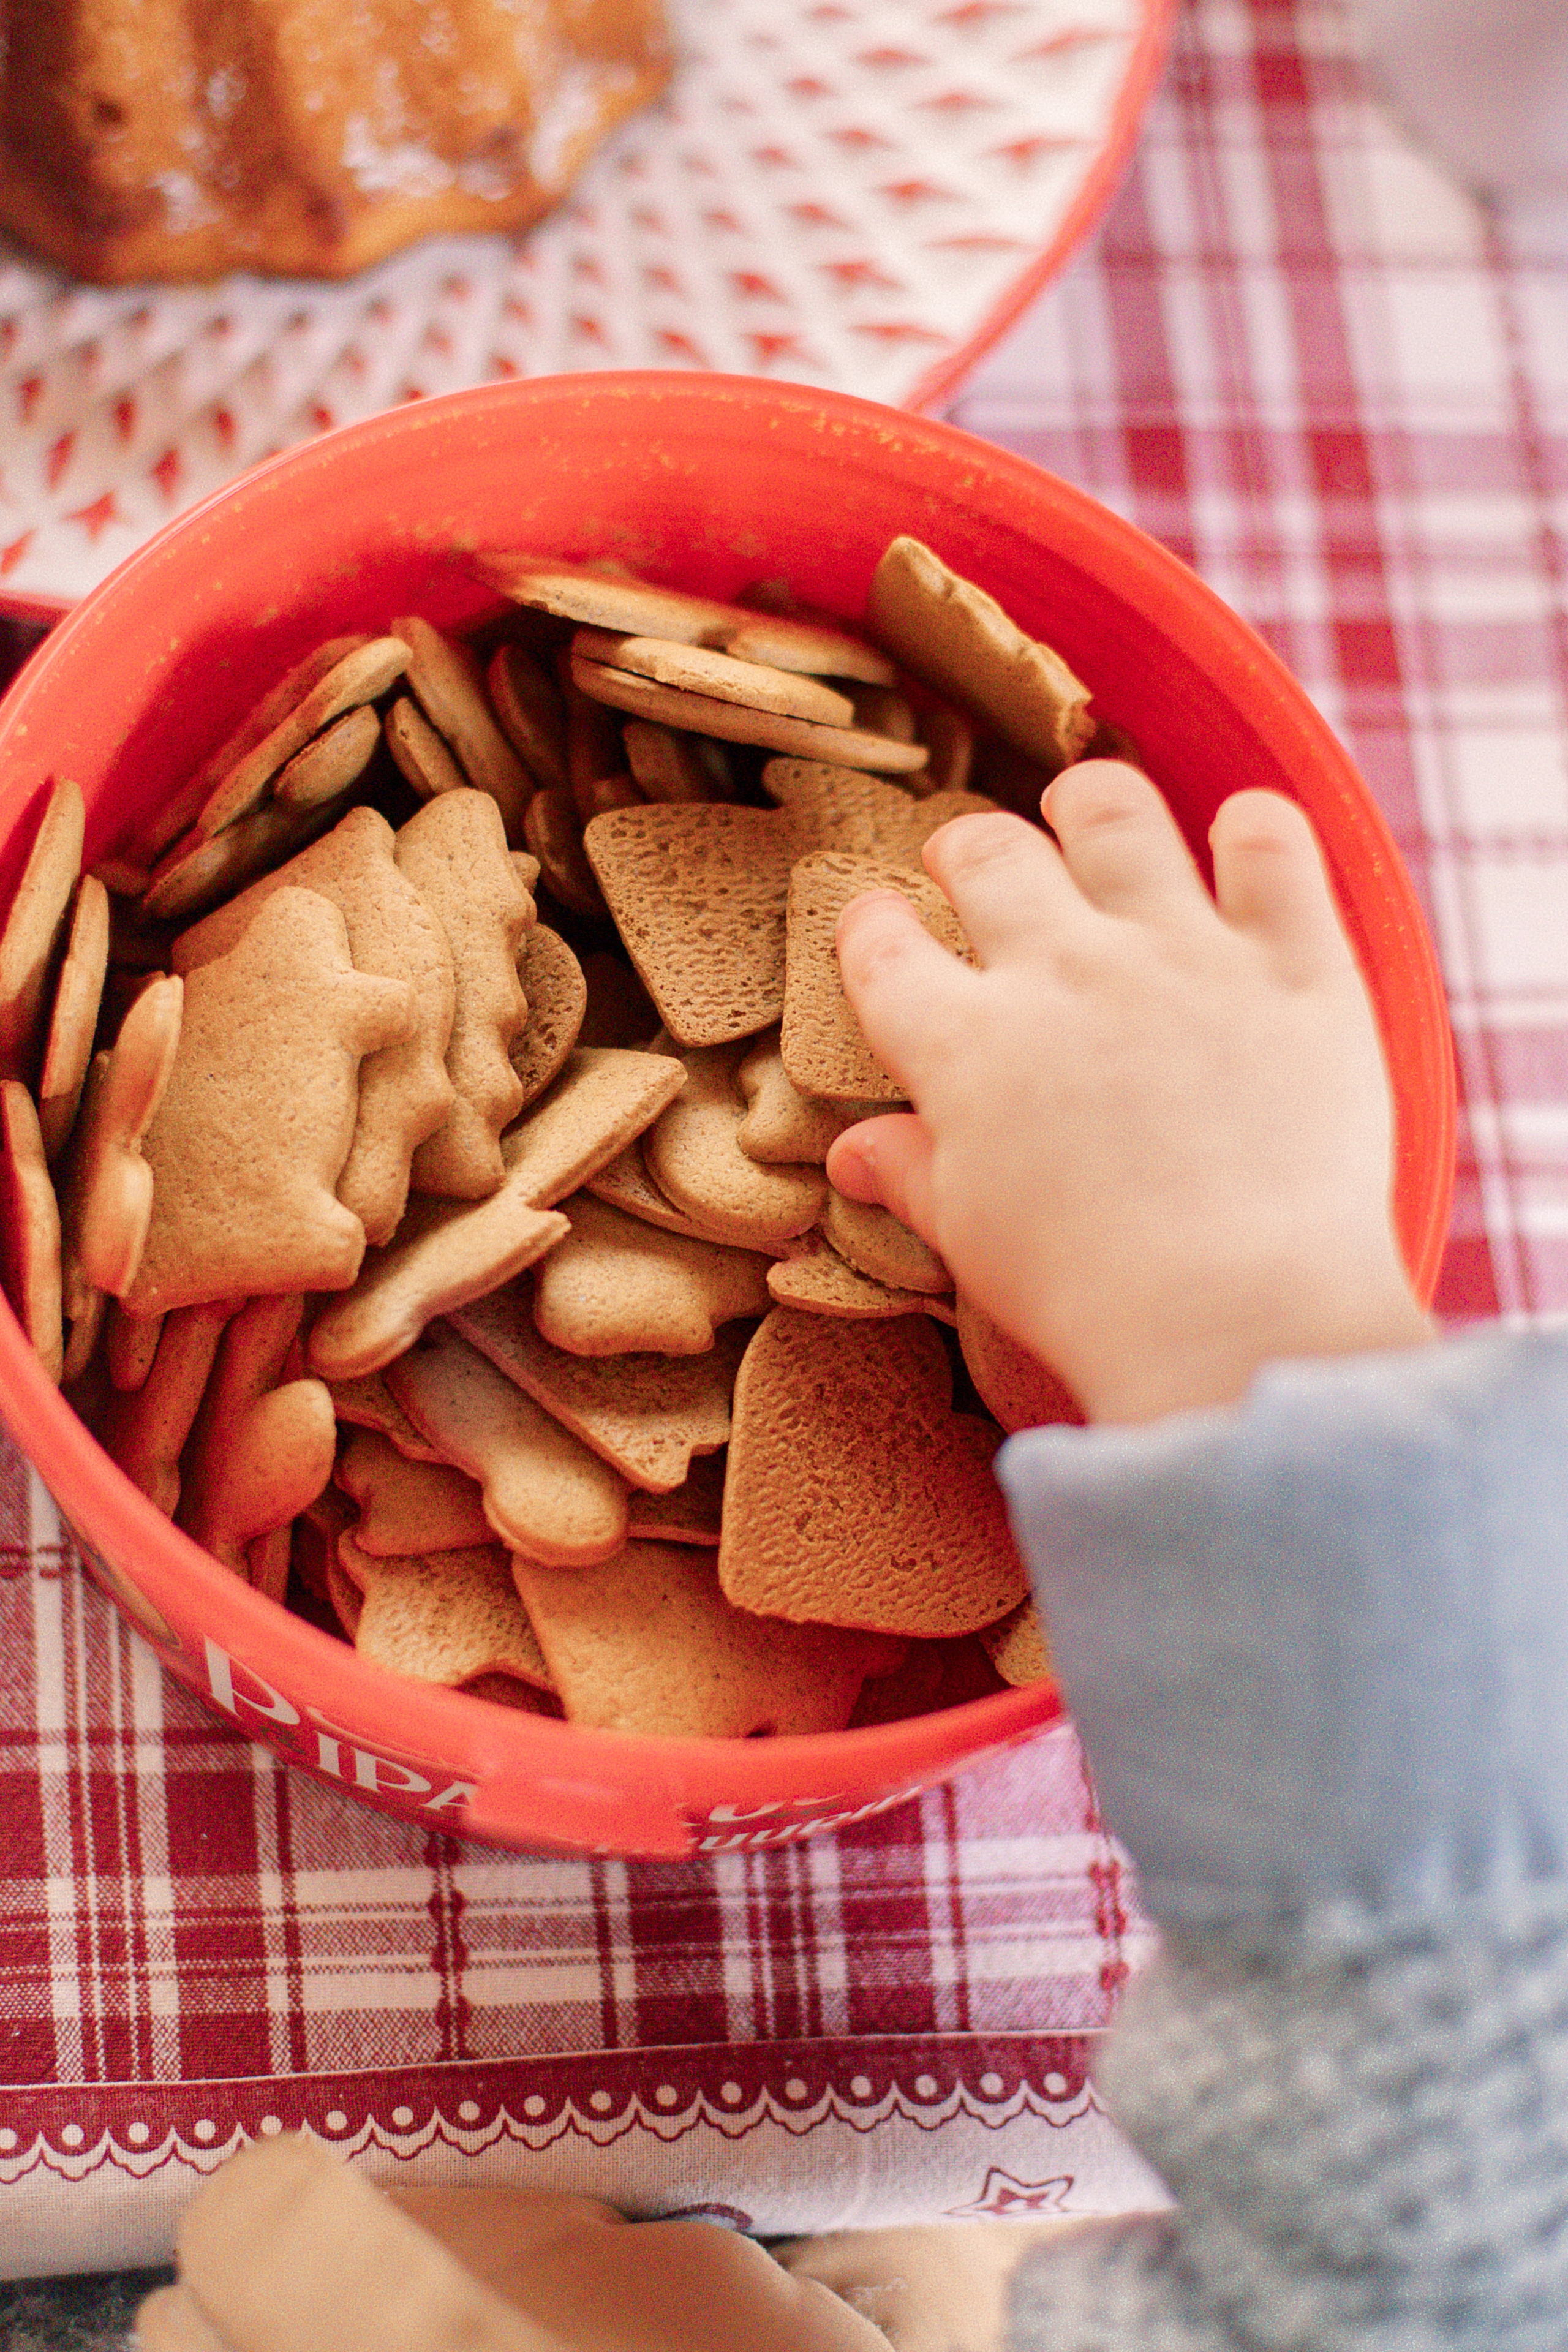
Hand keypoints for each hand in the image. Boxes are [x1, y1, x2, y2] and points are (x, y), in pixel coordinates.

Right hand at [825, 762, 1432, 1422]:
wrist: (1236, 1316)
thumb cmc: (1088, 1294)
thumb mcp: (973, 1241)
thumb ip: (915, 1177)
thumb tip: (853, 1153)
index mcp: (966, 1046)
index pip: (884, 949)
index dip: (871, 926)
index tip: (877, 926)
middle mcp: (1064, 972)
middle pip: (992, 857)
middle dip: (968, 849)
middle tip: (970, 863)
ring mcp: (1182, 954)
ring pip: (1117, 815)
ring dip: (1091, 803)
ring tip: (1086, 810)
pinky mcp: (1294, 962)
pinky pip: (1272, 843)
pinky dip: (1255, 825)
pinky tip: (1244, 833)